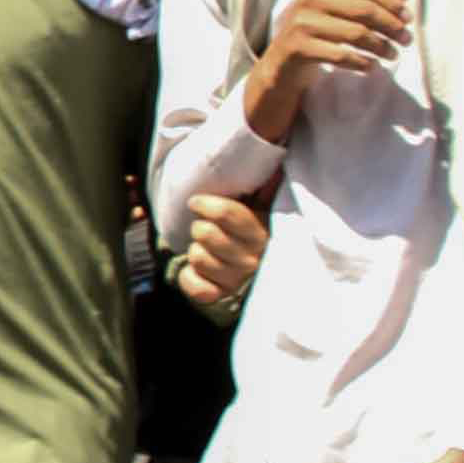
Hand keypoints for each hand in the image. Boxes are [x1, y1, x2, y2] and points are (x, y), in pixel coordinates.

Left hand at [172, 192, 265, 315]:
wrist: (258, 274)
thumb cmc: (251, 234)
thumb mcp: (261, 210)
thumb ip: (263, 190)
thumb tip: (274, 166)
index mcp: (261, 233)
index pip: (225, 213)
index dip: (204, 204)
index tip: (196, 203)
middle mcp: (252, 259)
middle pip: (205, 233)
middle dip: (199, 228)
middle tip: (204, 229)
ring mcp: (237, 280)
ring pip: (197, 257)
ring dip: (196, 251)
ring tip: (206, 250)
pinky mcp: (221, 296)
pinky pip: (194, 286)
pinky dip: (189, 277)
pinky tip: (197, 271)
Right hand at [240, 0, 414, 139]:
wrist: (279, 63)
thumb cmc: (314, 32)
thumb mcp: (338, 10)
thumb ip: (367, 0)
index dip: (392, 4)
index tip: (409, 19)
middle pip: (364, 10)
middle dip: (391, 26)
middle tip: (407, 40)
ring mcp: (301, 22)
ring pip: (356, 33)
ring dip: (381, 46)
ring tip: (393, 55)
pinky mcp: (298, 47)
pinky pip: (341, 55)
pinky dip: (362, 62)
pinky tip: (372, 67)